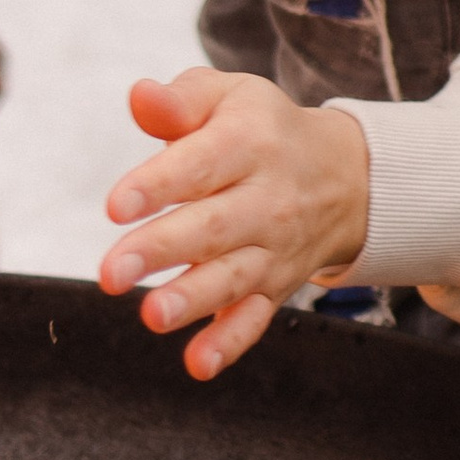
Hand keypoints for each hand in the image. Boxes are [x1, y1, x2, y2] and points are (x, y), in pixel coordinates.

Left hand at [102, 66, 371, 378]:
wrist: (347, 177)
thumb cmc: (264, 131)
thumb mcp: (230, 97)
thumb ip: (180, 101)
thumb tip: (139, 96)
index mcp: (250, 143)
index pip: (202, 164)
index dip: (159, 184)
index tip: (116, 205)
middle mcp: (267, 200)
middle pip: (212, 227)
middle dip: (162, 250)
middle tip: (112, 273)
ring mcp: (274, 249)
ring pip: (232, 278)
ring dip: (193, 300)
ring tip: (152, 315)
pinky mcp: (276, 286)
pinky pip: (255, 319)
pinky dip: (229, 342)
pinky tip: (197, 363)